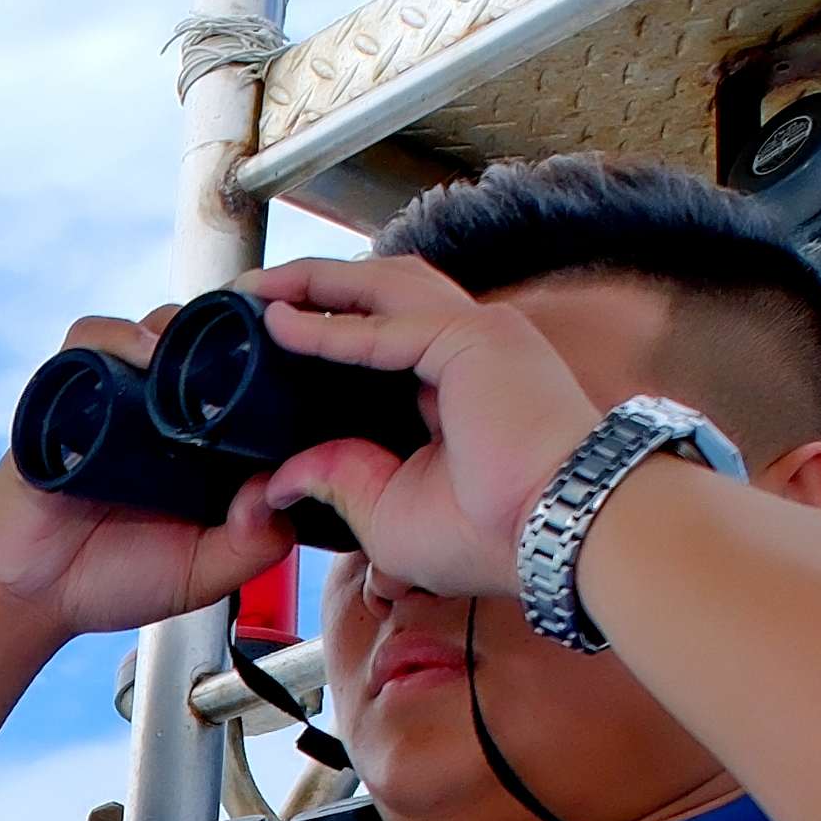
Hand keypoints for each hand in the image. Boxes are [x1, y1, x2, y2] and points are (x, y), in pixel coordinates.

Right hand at [0, 318, 288, 638]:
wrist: (32, 596)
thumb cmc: (114, 581)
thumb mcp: (204, 574)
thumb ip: (252, 545)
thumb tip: (274, 489)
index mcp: (204, 445)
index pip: (248, 382)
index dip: (274, 363)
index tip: (302, 362)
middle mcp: (162, 413)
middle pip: (206, 342)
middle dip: (232, 332)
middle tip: (259, 341)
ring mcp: (113, 397)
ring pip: (155, 329)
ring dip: (181, 330)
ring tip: (198, 352)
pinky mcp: (62, 394)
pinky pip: (89, 341)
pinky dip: (117, 336)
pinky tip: (142, 355)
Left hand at [205, 254, 618, 593]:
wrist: (564, 537)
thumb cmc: (499, 535)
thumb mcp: (390, 512)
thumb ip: (338, 481)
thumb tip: (278, 483)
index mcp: (460, 386)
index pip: (388, 336)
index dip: (331, 329)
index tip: (272, 336)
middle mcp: (474, 349)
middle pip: (385, 294)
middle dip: (319, 285)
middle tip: (255, 291)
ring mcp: (480, 337)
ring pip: (386, 288)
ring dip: (320, 283)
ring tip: (261, 288)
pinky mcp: (475, 342)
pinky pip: (386, 329)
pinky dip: (331, 326)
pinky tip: (282, 325)